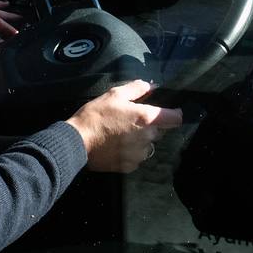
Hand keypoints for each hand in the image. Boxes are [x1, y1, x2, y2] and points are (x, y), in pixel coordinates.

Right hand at [67, 80, 182, 172]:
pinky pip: (138, 157)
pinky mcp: (130, 166)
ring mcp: (139, 154)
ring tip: (122, 134)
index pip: (175, 118)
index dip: (174, 113)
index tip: (169, 112)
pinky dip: (131, 152)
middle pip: (160, 131)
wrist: (77, 142)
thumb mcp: (114, 95)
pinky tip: (117, 145)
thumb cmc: (96, 115)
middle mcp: (147, 138)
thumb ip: (137, 88)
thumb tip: (152, 86)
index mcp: (147, 118)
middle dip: (150, 126)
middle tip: (131, 121)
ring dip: (141, 140)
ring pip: (148, 145)